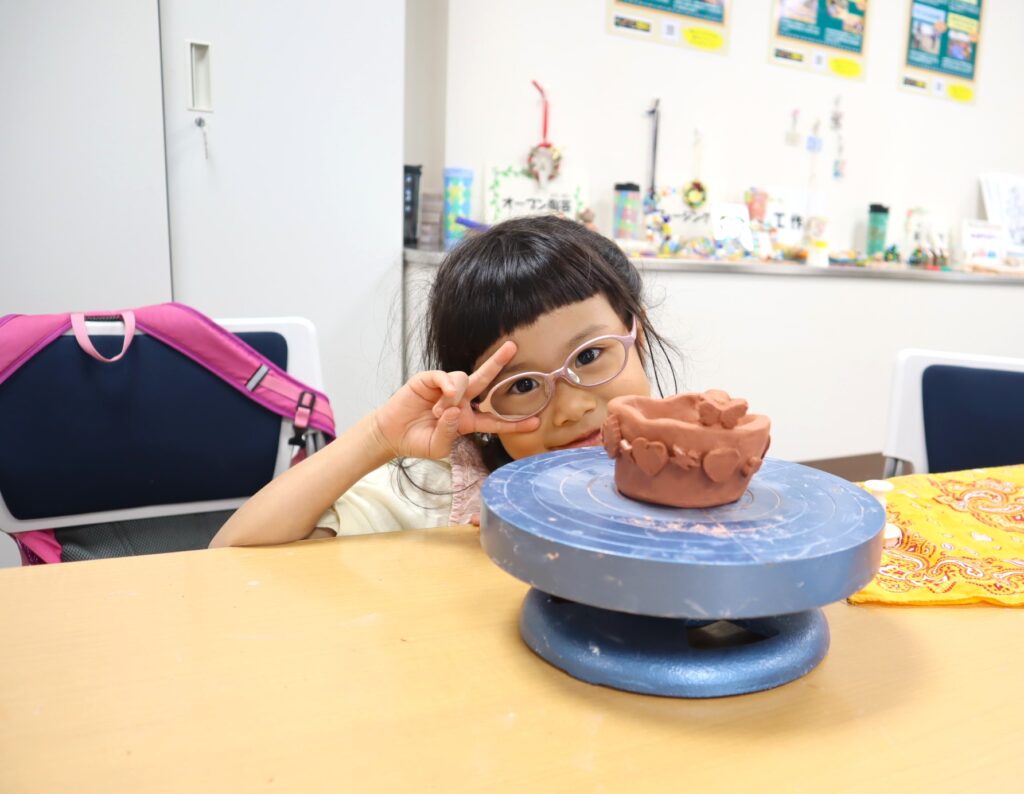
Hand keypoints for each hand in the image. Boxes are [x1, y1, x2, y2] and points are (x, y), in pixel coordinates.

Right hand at [371, 341, 539, 460]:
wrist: (391, 434)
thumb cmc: (417, 441)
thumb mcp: (437, 447)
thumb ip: (449, 434)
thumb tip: (455, 410)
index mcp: (467, 420)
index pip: (495, 420)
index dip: (514, 422)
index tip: (536, 423)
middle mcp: (461, 400)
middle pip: (486, 380)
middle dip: (499, 362)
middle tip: (513, 346)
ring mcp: (446, 388)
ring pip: (464, 379)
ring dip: (454, 397)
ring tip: (436, 412)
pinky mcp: (429, 380)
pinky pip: (445, 375)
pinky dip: (446, 385)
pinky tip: (441, 396)